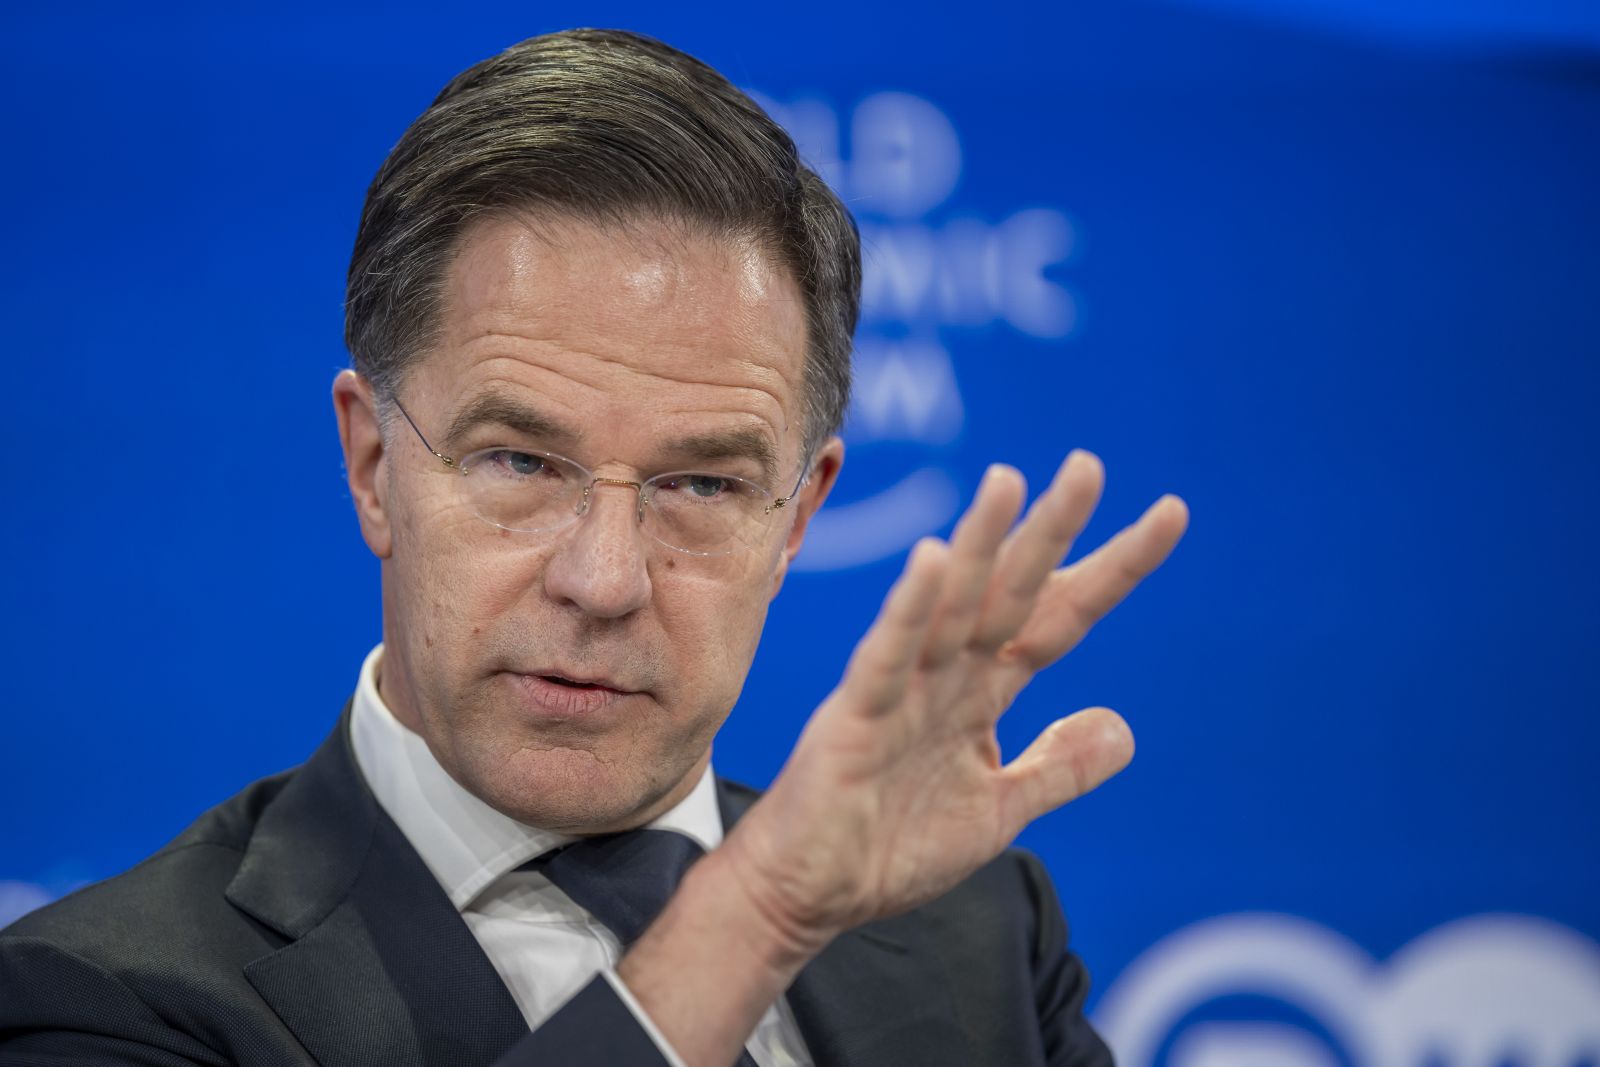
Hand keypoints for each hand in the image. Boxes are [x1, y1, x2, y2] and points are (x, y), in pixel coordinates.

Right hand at [720, 450, 1188, 953]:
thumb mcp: (1000, 810)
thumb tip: (1123, 724)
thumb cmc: (891, 847)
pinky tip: (930, 562)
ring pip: (948, 608)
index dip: (1115, 569)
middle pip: (1011, 592)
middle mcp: (948, 676)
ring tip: (1009, 482)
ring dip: (978, 546)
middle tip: (1088, 466)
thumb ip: (1057, 767)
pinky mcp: (854, 718)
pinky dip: (909, 611)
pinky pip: (887, 658)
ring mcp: (901, 691)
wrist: (810, 896)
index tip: (1169, 513)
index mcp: (983, 691)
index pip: (1060, 616)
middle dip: (1051, 532)